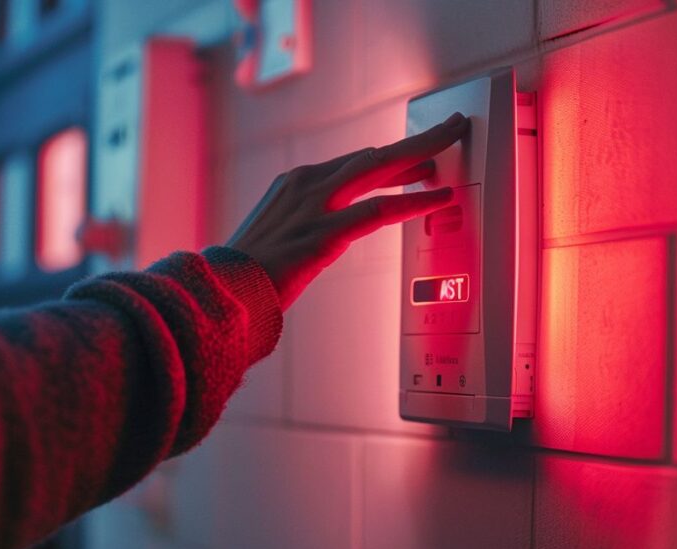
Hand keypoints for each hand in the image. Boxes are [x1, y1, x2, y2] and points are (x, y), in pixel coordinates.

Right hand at [228, 111, 469, 309]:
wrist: (222, 293)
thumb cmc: (247, 274)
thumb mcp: (277, 235)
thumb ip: (307, 224)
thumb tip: (332, 231)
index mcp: (294, 183)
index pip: (354, 162)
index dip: (391, 159)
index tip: (418, 158)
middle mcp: (307, 184)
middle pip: (374, 155)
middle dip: (416, 140)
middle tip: (451, 127)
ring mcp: (316, 206)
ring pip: (381, 168)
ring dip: (423, 154)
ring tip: (454, 143)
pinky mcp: (325, 232)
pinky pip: (379, 210)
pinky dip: (414, 202)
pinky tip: (439, 197)